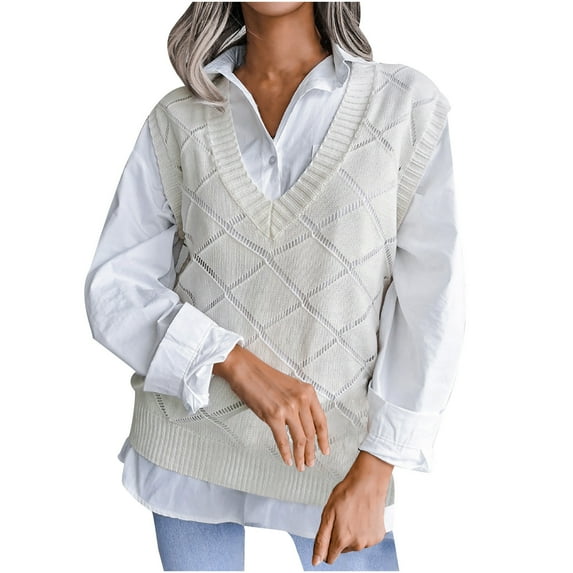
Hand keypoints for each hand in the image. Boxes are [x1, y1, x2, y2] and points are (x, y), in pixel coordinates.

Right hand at [213, 344, 329, 470]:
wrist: (246, 370)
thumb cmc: (264, 377)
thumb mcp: (290, 387)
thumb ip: (300, 402)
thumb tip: (304, 424)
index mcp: (307, 392)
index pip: (321, 420)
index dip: (324, 438)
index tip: (324, 450)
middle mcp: (301, 399)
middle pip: (311, 432)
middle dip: (311, 451)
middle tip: (310, 462)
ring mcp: (288, 408)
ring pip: (300, 439)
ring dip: (300, 455)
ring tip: (300, 465)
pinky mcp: (273, 415)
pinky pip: (283, 439)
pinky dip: (286, 452)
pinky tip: (287, 459)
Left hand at [312, 451, 393, 565]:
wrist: (368, 482)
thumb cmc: (347, 493)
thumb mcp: (327, 514)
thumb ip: (321, 540)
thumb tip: (316, 561)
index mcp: (342, 539)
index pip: (330, 557)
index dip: (327, 545)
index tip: (330, 531)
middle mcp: (357, 544)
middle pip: (342, 550)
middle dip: (340, 537)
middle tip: (342, 517)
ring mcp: (369, 541)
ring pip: (354, 545)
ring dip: (352, 534)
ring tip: (353, 515)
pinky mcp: (378, 536)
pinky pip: (366, 539)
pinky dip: (363, 531)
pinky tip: (362, 517)